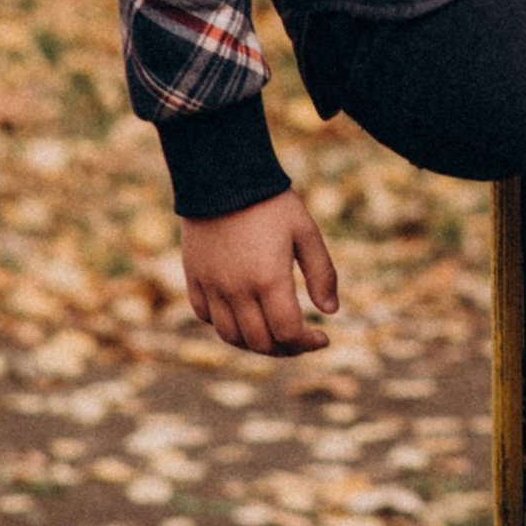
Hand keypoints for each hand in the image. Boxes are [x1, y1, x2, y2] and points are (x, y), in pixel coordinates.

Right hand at [179, 193, 338, 356]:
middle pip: (259, 342)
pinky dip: (226, 325)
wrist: (222, 176)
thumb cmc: (271, 203)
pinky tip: (244, 316)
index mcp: (269, 279)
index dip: (307, 344)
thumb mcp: (306, 232)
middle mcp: (237, 290)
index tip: (323, 338)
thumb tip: (331, 311)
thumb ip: (322, 273)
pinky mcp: (194, 278)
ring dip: (255, 344)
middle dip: (285, 349)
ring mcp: (211, 286)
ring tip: (274, 334)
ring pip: (230, 336)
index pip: (288, 333)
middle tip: (301, 340)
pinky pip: (206, 316)